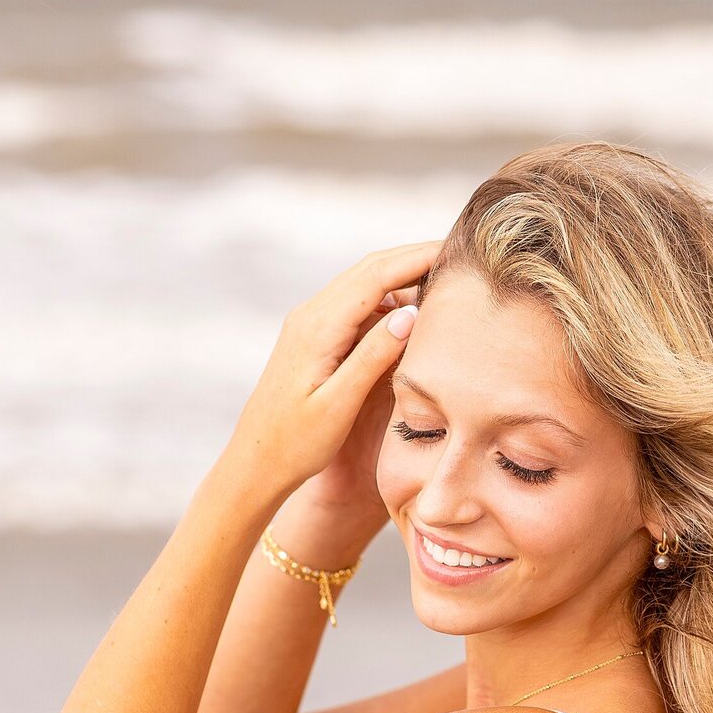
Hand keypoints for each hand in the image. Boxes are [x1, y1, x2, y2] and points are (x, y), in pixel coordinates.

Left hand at [224, 241, 441, 510]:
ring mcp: (310, 323)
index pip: (376, 275)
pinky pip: (356, 305)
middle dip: (414, 256)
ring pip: (364, 284)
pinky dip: (388, 298)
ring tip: (444, 279)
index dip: (418, 257)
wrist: (254, 462)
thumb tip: (410, 313)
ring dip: (402, 275)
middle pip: (371, 269)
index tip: (457, 250)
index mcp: (318, 328)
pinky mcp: (313, 337)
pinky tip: (412, 310)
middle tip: (458, 253)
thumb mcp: (338, 405)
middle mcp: (311, 315)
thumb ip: (373, 357)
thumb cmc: (296, 443)